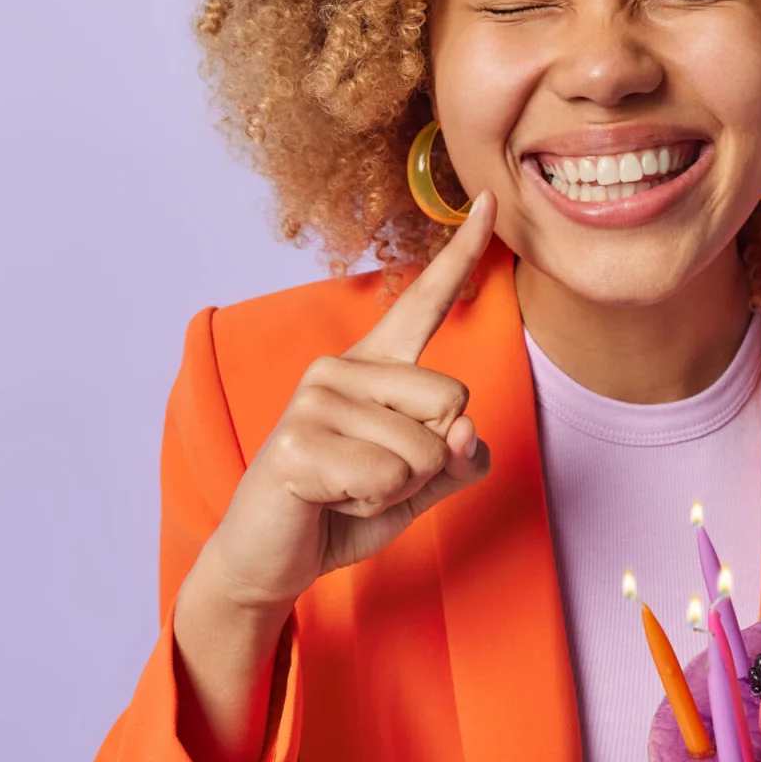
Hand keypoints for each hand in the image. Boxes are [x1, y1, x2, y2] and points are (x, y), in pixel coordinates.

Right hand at [196, 192, 497, 613]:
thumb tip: (465, 432)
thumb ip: (457, 457)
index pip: (423, 303)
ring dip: (399, 489)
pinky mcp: (297, 441)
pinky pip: (389, 477)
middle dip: (432, 460)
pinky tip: (332, 500)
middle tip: (373, 474)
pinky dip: (373, 503)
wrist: (273, 557)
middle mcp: (340, 367)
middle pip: (454, 400)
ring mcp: (314, 399)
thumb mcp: (421, 484)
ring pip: (425, 450)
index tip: (487, 204)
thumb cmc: (345, 507)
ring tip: (348, 488)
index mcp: (374, 367)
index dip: (461, 256)